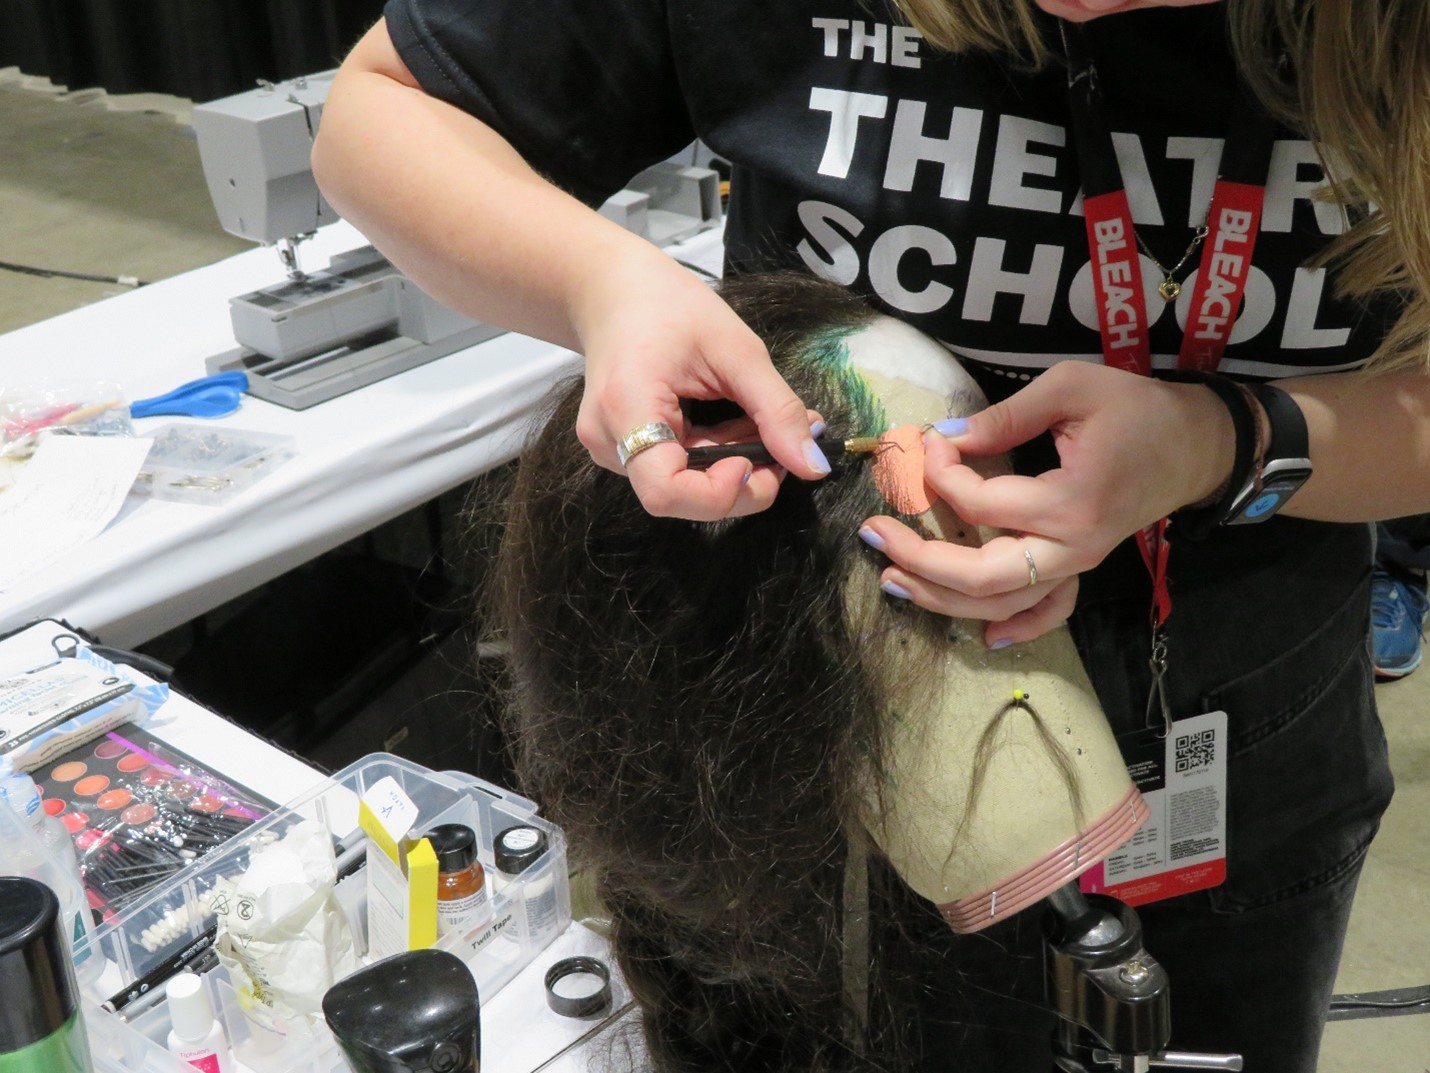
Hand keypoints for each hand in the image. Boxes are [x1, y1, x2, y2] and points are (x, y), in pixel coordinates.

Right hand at [570, 246, 829, 520]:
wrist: (615, 291)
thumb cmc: (671, 306)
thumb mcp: (737, 349)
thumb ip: (777, 410)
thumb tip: (814, 467)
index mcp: (625, 409)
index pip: (665, 492)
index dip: (719, 493)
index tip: (756, 460)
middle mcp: (607, 441)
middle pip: (681, 498)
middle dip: (741, 478)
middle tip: (778, 442)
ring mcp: (609, 450)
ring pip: (683, 488)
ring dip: (730, 465)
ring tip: (751, 419)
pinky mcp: (619, 452)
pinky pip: (676, 472)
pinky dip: (713, 456)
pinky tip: (726, 422)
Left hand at [858, 362, 1234, 643]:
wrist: (1196, 443)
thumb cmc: (1136, 409)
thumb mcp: (1072, 388)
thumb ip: (1005, 415)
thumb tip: (943, 436)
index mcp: (1071, 501)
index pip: (982, 504)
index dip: (939, 475)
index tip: (922, 442)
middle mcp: (1072, 546)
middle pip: (983, 577)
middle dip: (919, 559)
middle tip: (872, 530)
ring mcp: (1077, 564)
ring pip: (1003, 602)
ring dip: (942, 598)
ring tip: (891, 577)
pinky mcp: (1080, 568)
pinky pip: (1049, 611)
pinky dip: (1018, 628)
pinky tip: (984, 638)